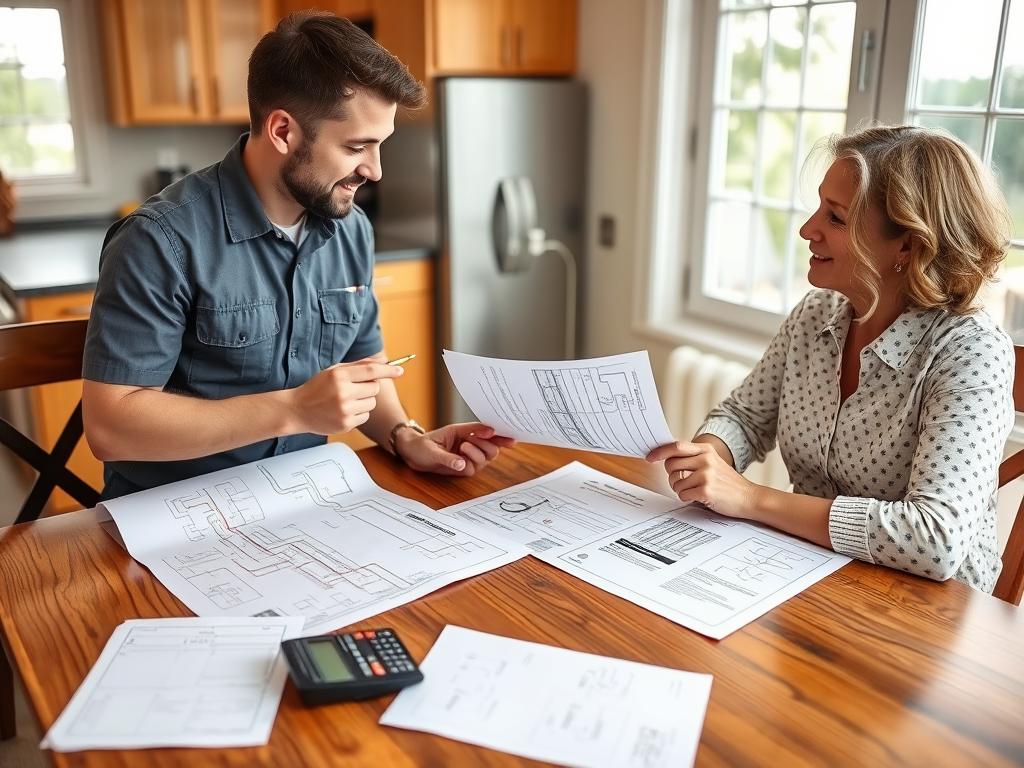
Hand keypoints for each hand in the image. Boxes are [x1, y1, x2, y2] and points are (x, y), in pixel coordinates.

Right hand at [290, 359, 402, 434]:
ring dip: (364, 401)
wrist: (297, 410)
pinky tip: (343, 411)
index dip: (388, 370)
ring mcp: (344, 410)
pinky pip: (365, 416)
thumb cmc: (316, 388)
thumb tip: (383, 362)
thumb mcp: (334, 371)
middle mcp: (343, 393)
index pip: (371, 371)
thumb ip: (359, 365)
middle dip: (369, 387)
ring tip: (346, 400)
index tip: (400, 370)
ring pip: (371, 403)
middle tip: (354, 388)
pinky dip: (359, 413)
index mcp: (339, 376)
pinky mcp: (346, 424)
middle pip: (374, 388)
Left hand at [394, 422, 515, 475]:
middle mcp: (469, 443)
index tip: (505, 436)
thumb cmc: (421, 446)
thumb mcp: (432, 449)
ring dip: (478, 454)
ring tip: (463, 447)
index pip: (485, 431)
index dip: (497, 434)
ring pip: (487, 458)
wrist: (411, 454)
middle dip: (488, 445)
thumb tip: (462, 465)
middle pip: (492, 447)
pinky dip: (470, 465)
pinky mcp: (464, 466)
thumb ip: (448, 458)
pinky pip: (475, 468)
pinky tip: (460, 461)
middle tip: (472, 440)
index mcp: (464, 431)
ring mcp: (468, 455)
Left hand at [646, 441, 760, 517]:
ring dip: (680, 489)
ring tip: (694, 490)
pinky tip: (699, 497)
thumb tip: (666, 456)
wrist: (748, 497)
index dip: (659, 452)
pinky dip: (687, 498)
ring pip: (675, 482)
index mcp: (706, 450)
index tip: (650, 457)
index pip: (676, 447)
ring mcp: (706, 474)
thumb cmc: (726, 482)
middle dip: (671, 476)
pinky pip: (682, 494)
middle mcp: (705, 459)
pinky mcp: (706, 490)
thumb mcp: (712, 462)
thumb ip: (692, 457)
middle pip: (671, 465)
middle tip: (682, 481)